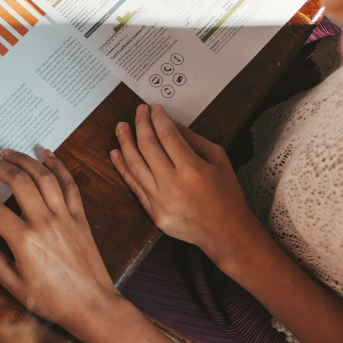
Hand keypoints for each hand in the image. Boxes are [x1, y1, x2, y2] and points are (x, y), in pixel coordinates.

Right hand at [0, 148, 122, 333]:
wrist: (91, 305)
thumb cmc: (52, 300)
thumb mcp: (12, 285)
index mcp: (24, 240)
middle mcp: (45, 222)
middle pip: (17, 181)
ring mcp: (65, 217)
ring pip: (43, 175)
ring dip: (24, 159)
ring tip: (7, 152)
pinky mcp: (80, 217)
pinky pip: (69, 184)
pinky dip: (58, 165)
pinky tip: (47, 154)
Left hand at [110, 104, 265, 276]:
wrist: (226, 232)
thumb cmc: (226, 196)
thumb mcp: (219, 159)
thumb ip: (194, 140)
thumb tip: (172, 124)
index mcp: (193, 169)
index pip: (167, 135)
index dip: (158, 118)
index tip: (154, 109)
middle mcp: (173, 185)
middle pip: (148, 146)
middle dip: (141, 124)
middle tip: (138, 112)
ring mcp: (160, 201)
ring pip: (135, 165)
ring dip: (125, 142)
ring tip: (121, 127)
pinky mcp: (153, 213)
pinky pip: (134, 186)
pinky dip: (123, 168)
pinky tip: (116, 154)